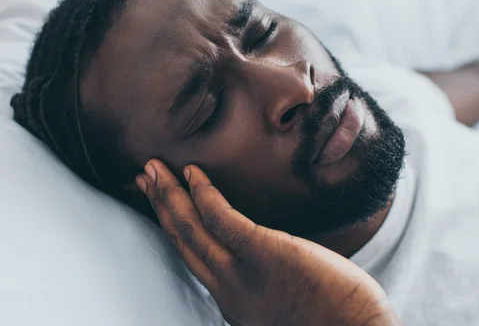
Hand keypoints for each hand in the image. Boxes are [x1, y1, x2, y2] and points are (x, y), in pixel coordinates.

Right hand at [136, 160, 399, 325]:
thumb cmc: (332, 317)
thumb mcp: (283, 303)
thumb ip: (264, 282)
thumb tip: (263, 258)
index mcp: (233, 300)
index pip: (193, 258)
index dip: (172, 227)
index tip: (162, 204)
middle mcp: (228, 291)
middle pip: (182, 241)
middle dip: (161, 205)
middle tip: (145, 176)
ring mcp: (242, 274)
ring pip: (192, 230)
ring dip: (170, 195)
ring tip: (154, 169)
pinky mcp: (264, 254)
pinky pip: (222, 220)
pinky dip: (204, 195)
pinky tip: (194, 174)